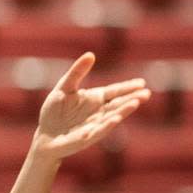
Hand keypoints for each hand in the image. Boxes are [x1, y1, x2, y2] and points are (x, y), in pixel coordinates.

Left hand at [33, 52, 150, 161]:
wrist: (45, 135)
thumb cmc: (54, 111)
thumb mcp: (64, 87)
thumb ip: (77, 72)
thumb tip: (91, 54)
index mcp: (95, 98)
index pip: (114, 91)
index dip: (128, 87)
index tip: (142, 83)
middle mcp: (99, 112)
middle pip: (118, 104)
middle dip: (132, 99)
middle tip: (146, 93)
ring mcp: (95, 125)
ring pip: (113, 116)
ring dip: (124, 110)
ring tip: (135, 103)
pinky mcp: (87, 137)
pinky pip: (99, 131)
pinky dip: (107, 125)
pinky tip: (115, 119)